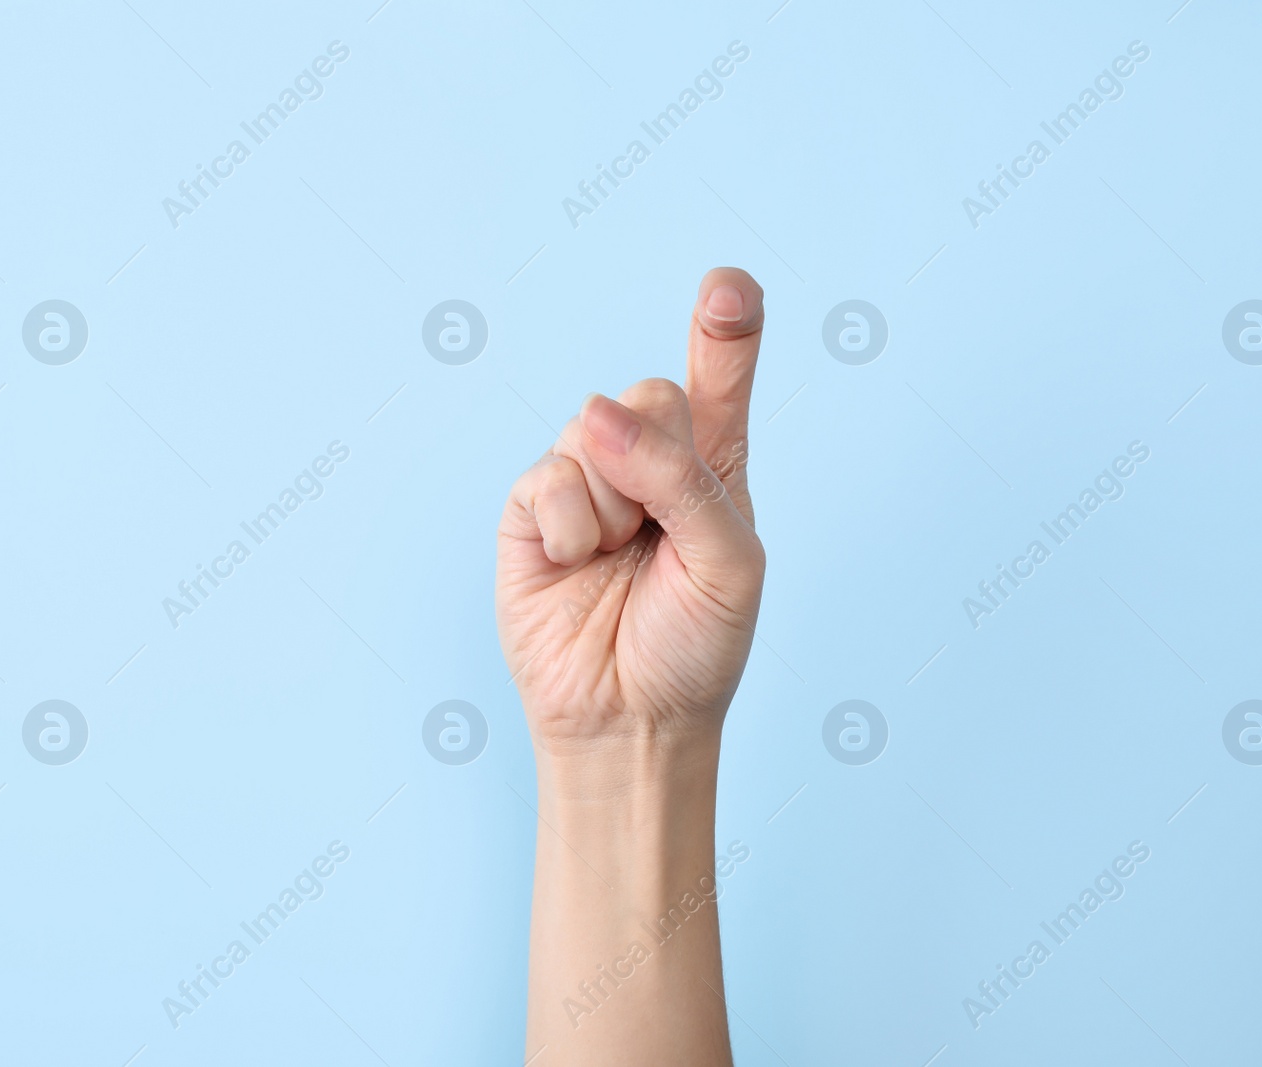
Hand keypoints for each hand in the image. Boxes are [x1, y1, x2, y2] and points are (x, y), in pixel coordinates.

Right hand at [497, 268, 766, 754]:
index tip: (728, 287)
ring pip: (594, 429)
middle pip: (654, 392)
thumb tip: (597, 415)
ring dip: (615, 504)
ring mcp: (587, 479)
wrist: (630, 718)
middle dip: (661, 457)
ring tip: (618, 560)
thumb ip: (683, 479)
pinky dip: (572, 526)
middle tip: (660, 530)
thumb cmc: (694, 645)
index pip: (721, 377)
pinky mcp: (533, 508)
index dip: (727, 328)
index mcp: (713, 466)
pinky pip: (547, 476)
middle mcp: (649, 460)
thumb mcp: (728, 563)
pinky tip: (578, 564)